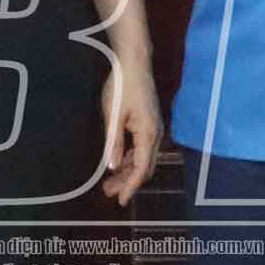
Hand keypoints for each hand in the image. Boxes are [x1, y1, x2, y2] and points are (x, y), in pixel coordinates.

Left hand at [98, 51, 160, 205]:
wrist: (135, 63)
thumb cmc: (123, 87)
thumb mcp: (113, 116)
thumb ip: (113, 143)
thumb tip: (112, 167)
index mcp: (148, 133)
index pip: (141, 168)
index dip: (131, 186)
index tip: (120, 200)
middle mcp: (156, 133)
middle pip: (145, 166)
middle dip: (129, 181)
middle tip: (108, 192)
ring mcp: (155, 127)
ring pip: (144, 158)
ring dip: (129, 170)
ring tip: (110, 180)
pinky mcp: (150, 122)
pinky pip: (143, 147)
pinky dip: (131, 158)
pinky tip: (118, 161)